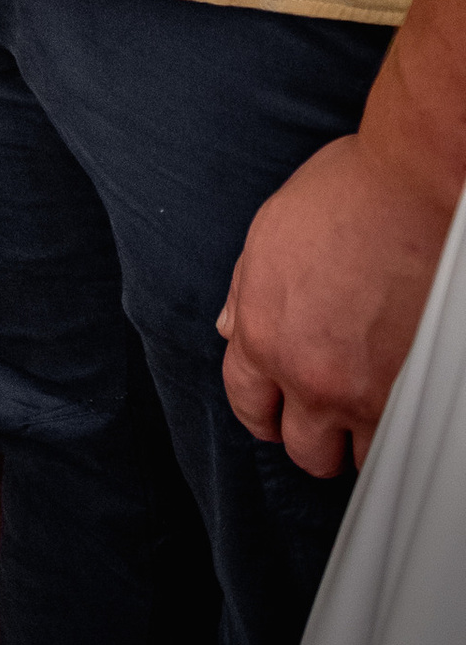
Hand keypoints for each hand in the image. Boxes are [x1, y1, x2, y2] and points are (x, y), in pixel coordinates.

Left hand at [218, 129, 450, 473]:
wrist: (411, 187)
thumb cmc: (347, 196)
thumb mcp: (270, 234)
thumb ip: (247, 293)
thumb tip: (233, 328)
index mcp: (262, 333)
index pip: (247, 405)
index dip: (264, 412)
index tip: (278, 412)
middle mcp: (307, 373)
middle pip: (302, 449)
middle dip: (314, 436)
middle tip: (330, 416)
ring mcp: (363, 391)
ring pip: (356, 458)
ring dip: (362, 439)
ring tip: (372, 411)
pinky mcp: (410, 393)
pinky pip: (400, 439)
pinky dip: (398, 429)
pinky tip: (400, 404)